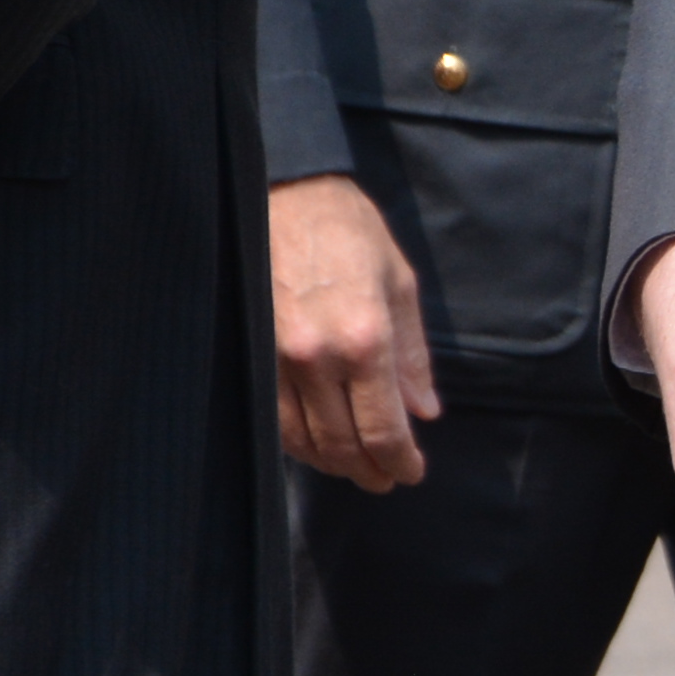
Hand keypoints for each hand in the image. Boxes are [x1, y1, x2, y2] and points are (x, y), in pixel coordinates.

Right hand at [268, 173, 437, 492]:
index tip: (411, 473)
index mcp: (364, 339)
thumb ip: (413, 357)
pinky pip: (270, 416)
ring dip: (331, 462)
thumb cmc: (351, 233)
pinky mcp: (248, 353)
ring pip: (301, 438)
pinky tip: (315, 444)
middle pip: (340, 442)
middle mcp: (316, 357)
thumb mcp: (401, 286)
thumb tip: (425, 411)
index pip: (382, 427)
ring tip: (355, 468)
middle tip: (386, 480)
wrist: (285, 194)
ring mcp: (274, 358)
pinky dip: (295, 440)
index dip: (399, 461)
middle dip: (368, 470)